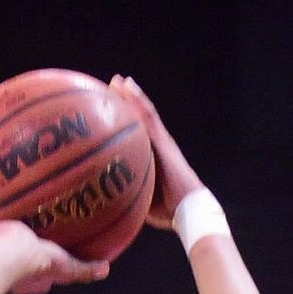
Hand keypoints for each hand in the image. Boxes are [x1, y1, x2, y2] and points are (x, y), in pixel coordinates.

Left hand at [0, 220, 107, 293]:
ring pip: (66, 271)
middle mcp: (35, 272)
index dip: (29, 272)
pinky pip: (81, 269)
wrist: (12, 257)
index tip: (34, 272)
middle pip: (47, 274)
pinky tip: (105, 268)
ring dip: (79, 271)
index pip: (26, 271)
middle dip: (52, 274)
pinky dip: (92, 269)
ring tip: (96, 268)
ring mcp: (49, 270)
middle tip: (63, 269)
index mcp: (19, 266)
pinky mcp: (62, 266)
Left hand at [108, 75, 202, 227]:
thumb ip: (125, 197)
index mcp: (153, 158)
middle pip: (140, 119)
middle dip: (126, 103)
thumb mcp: (139, 203)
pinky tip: (128, 89)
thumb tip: (103, 205)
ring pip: (144, 113)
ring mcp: (162, 142)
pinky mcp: (163, 142)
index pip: (137, 135)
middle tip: (112, 87)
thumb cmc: (167, 211)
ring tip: (119, 81)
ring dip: (132, 96)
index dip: (125, 121)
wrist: (189, 209)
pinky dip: (138, 102)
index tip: (110, 110)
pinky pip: (149, 117)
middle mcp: (158, 145)